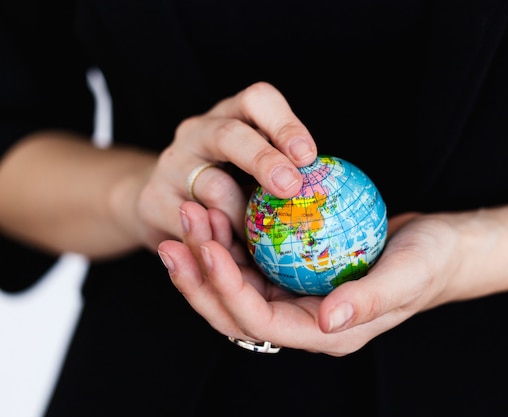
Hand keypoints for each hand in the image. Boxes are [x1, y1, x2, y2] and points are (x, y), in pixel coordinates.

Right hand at [134, 82, 316, 248]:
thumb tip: (332, 196)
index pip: (258, 100)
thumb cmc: (226, 186)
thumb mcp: (254, 171)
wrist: (160, 204)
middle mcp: (198, 131)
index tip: (309, 157)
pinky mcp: (153, 200)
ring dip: (242, 214)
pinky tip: (234, 250)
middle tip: (291, 188)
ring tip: (263, 238)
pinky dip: (217, 237)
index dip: (285, 125)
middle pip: (230, 136)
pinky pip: (192, 221)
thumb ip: (284, 173)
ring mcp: (172, 164)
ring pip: (211, 185)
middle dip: (264, 161)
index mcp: (231, 116)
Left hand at [158, 203, 473, 355]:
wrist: (441, 247)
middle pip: (234, 311)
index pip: (260, 322)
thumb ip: (368, 301)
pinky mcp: (297, 274)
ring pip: (235, 287)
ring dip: (207, 255)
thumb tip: (326, 320)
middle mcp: (304, 320)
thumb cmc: (430, 261)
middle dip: (200, 275)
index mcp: (325, 332)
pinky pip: (253, 263)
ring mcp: (298, 298)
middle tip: (179, 231)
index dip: (226, 290)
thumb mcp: (408, 276)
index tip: (208, 248)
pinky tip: (216, 212)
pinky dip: (230, 241)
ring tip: (189, 216)